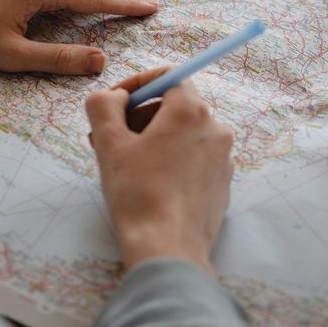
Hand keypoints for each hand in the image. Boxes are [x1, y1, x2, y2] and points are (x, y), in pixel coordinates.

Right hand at [86, 68, 233, 274]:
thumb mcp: (108, 143)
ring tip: (127, 165)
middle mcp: (214, 129)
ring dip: (154, 139)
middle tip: (112, 138)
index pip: (167, 76)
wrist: (168, 250)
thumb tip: (115, 98)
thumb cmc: (138, 194)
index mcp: (190, 111)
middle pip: (175, 105)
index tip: (115, 105)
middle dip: (141, 115)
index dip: (137, 84)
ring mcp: (223, 158)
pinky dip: (172, 161)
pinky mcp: (223, 184)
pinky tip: (150, 184)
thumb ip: (104, 105)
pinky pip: (194, 158)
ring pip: (184, 133)